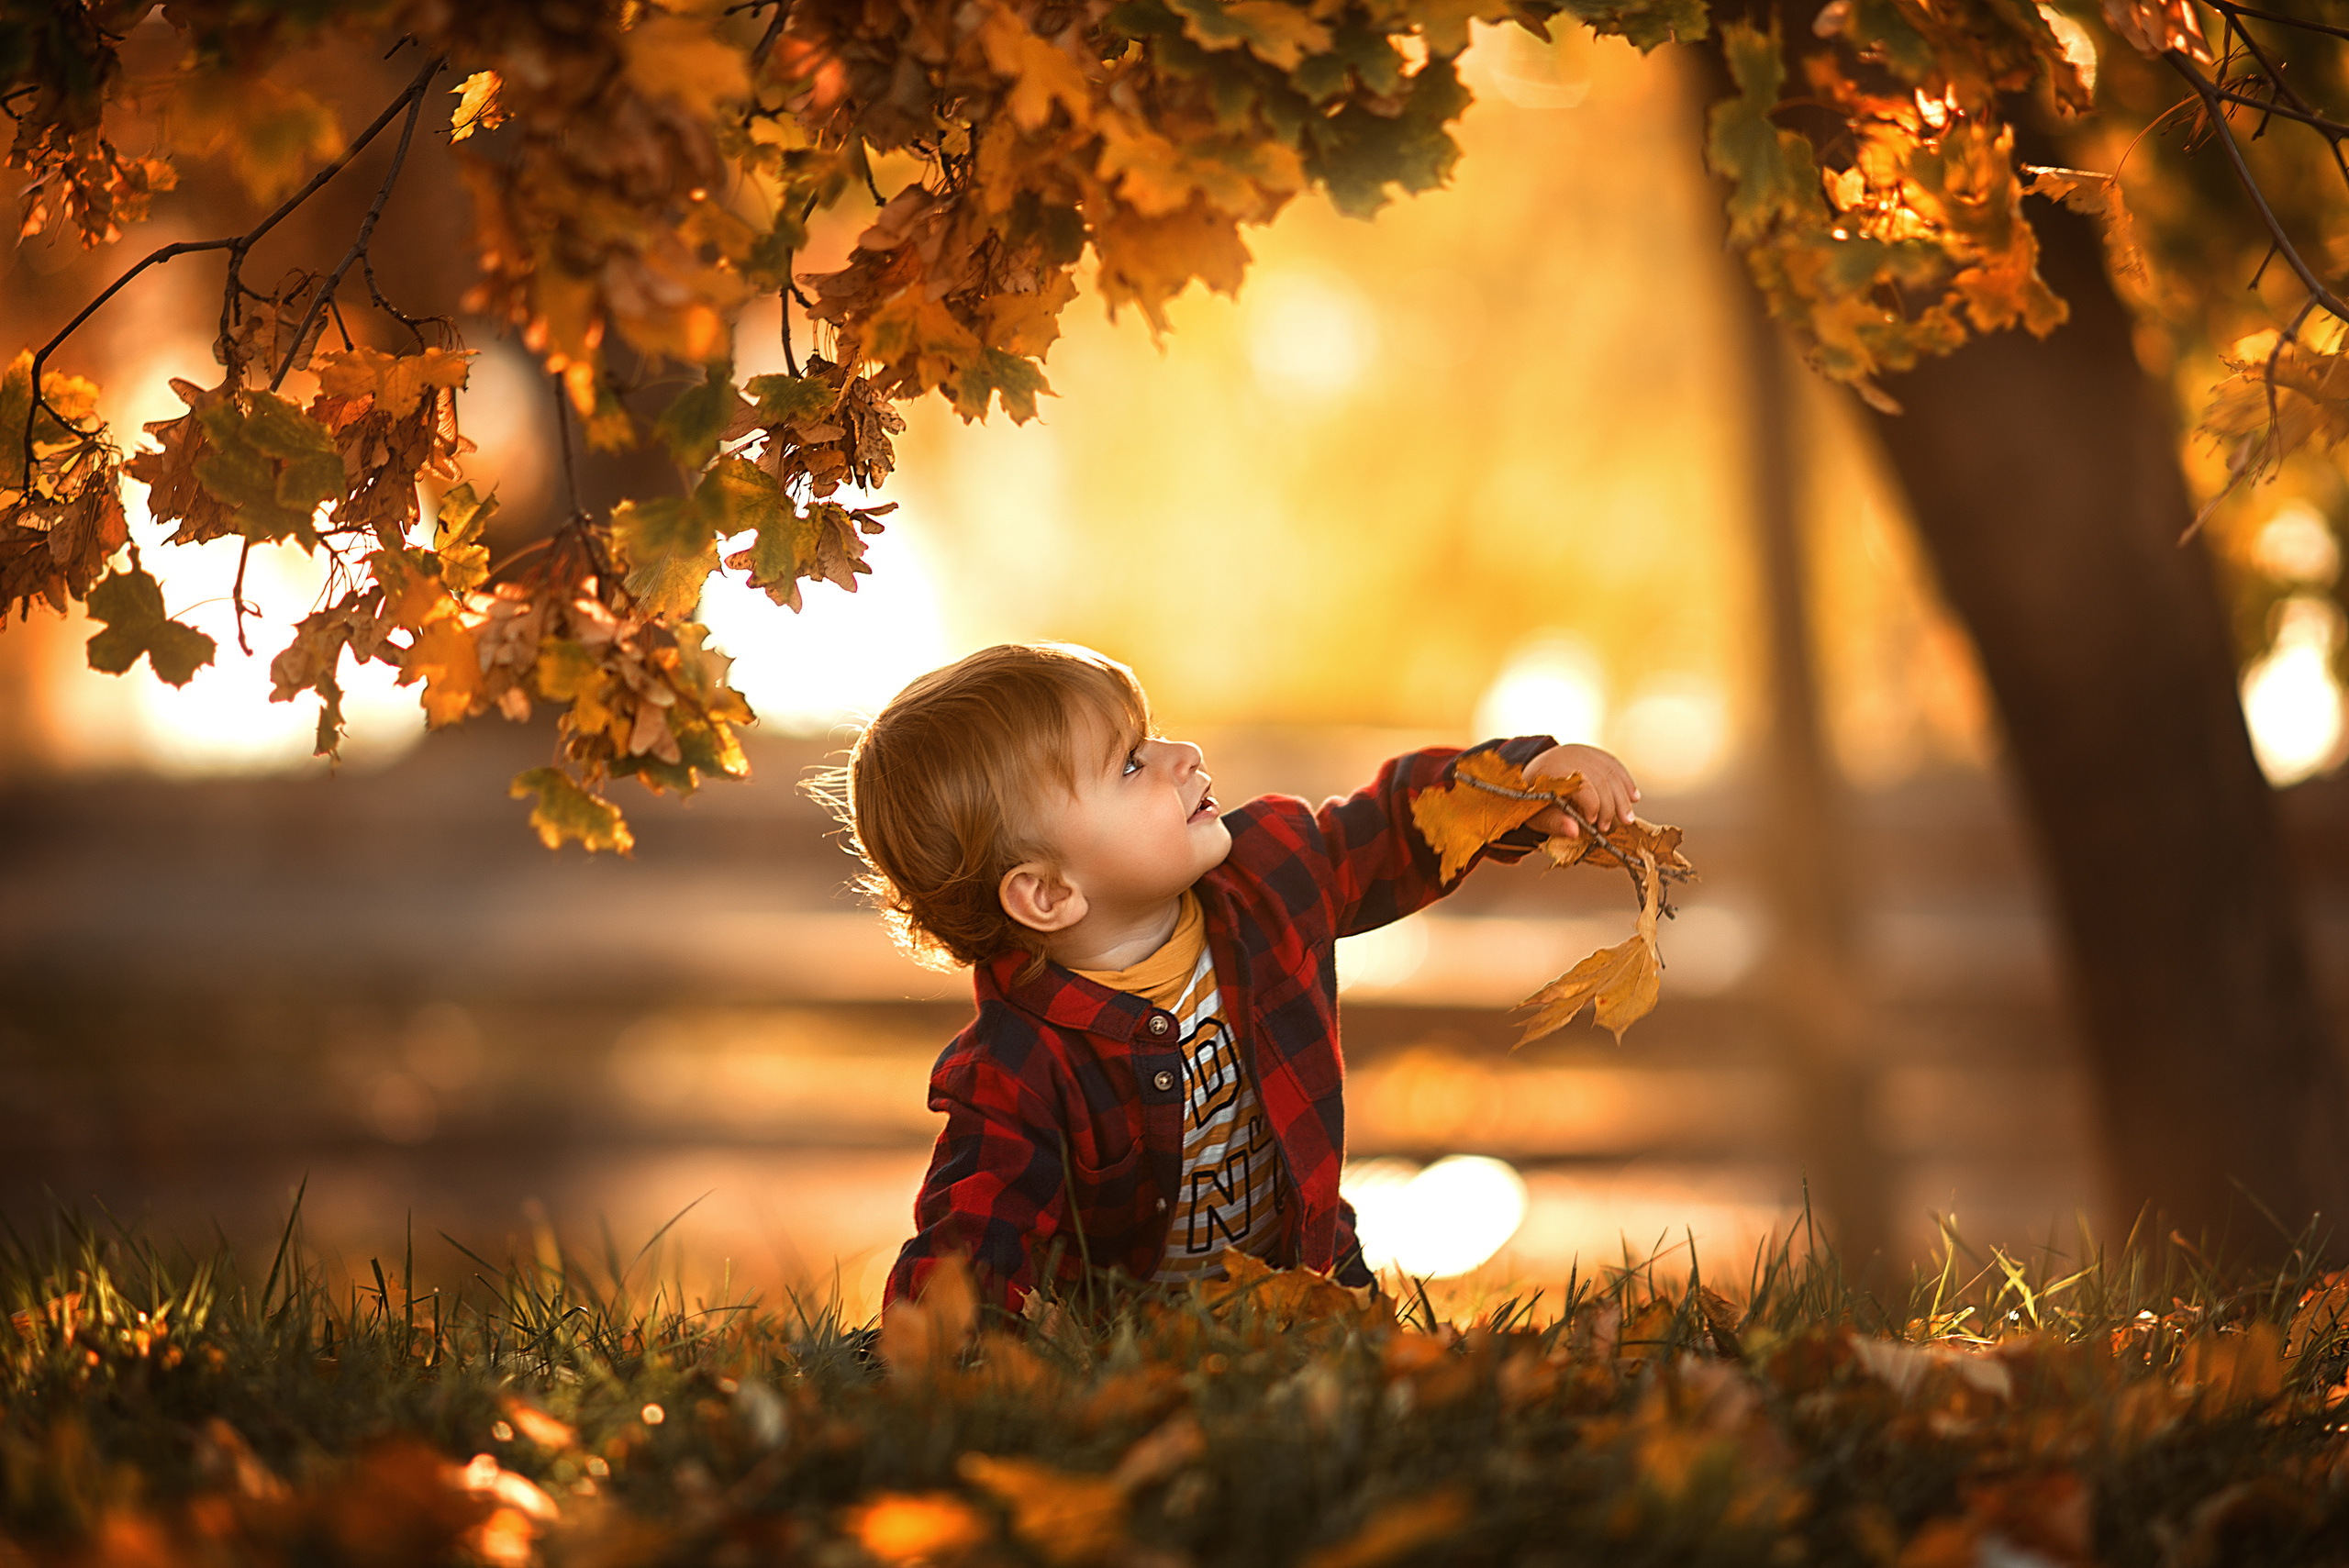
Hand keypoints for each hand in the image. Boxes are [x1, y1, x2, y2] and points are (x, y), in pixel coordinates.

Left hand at [1523, 743, 1638, 837]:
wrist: (1531, 772)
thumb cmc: (1532, 798)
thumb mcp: (1535, 813)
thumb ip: (1554, 823)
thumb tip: (1576, 832)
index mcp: (1551, 769)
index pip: (1581, 785)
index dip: (1592, 805)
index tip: (1593, 824)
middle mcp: (1568, 755)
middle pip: (1599, 778)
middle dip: (1609, 805)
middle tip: (1610, 828)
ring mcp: (1582, 751)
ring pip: (1610, 771)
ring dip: (1623, 797)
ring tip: (1628, 818)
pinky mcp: (1592, 752)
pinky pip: (1613, 764)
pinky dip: (1625, 781)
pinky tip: (1634, 797)